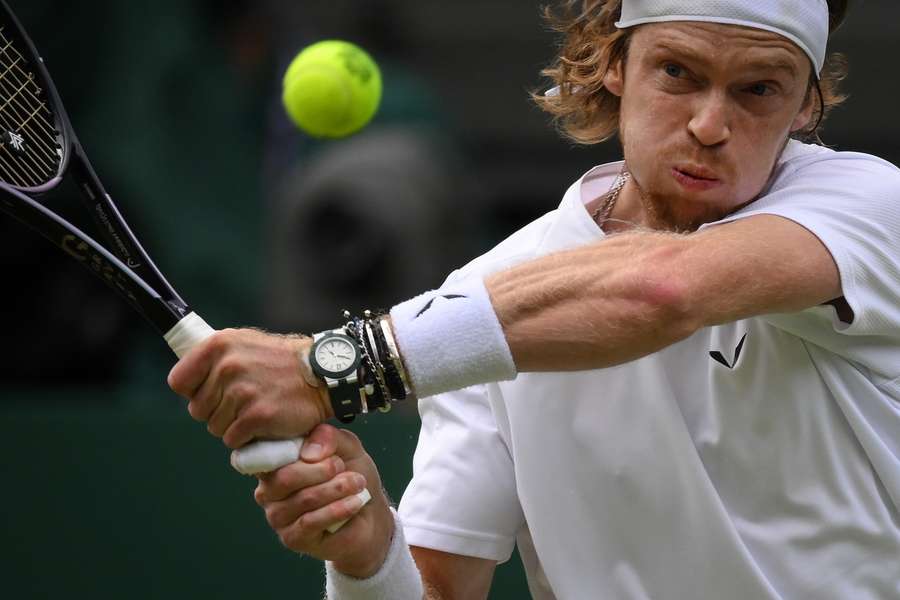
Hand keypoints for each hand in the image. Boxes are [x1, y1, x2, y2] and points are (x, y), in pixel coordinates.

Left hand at [167, 328, 332, 447]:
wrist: (322, 374)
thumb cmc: (280, 362)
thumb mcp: (243, 343)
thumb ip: (213, 358)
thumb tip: (184, 382)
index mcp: (218, 345)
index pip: (179, 382)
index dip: (193, 392)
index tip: (212, 392)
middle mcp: (227, 366)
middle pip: (197, 409)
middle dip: (217, 411)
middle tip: (244, 401)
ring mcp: (242, 392)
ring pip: (215, 427)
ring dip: (233, 426)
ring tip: (256, 409)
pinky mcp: (257, 416)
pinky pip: (233, 440)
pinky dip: (246, 438)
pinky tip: (263, 423)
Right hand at [255, 424, 394, 577]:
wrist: (370, 512)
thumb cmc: (351, 475)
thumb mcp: (345, 446)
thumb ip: (327, 437)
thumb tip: (309, 453)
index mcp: (274, 462)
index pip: (273, 452)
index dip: (302, 448)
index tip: (328, 449)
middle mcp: (268, 490)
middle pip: (286, 477)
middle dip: (323, 470)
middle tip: (344, 467)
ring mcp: (277, 516)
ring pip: (304, 499)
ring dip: (337, 489)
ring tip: (357, 483)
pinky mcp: (292, 538)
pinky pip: (311, 521)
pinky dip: (338, 509)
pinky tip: (356, 502)